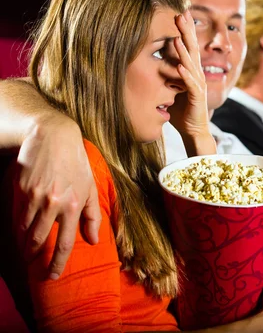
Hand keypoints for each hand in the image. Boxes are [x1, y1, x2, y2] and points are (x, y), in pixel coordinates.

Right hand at [17, 115, 100, 278]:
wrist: (54, 138)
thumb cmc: (76, 164)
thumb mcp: (91, 187)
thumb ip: (93, 216)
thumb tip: (93, 241)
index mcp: (75, 205)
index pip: (65, 243)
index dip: (58, 263)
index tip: (53, 276)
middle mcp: (54, 203)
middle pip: (40, 240)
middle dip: (36, 256)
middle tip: (35, 265)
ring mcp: (35, 196)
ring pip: (25, 230)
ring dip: (25, 242)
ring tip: (28, 248)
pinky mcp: (21, 189)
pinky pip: (17, 215)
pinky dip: (19, 225)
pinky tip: (22, 229)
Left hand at [169, 10, 215, 154]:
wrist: (194, 130)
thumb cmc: (181, 110)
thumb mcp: (170, 86)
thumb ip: (165, 72)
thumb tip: (152, 59)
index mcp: (190, 70)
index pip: (187, 46)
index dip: (184, 30)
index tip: (179, 13)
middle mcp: (196, 75)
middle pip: (192, 49)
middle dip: (187, 31)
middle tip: (183, 13)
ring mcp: (198, 85)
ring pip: (192, 64)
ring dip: (184, 51)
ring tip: (178, 37)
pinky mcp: (197, 98)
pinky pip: (191, 84)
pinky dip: (186, 75)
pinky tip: (180, 66)